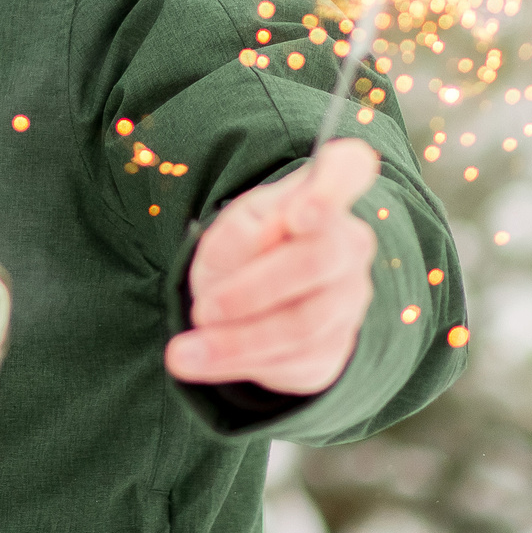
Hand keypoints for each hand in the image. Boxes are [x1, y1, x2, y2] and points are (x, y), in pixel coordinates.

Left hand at [166, 139, 381, 395]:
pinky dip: (242, 362)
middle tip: (202, 309)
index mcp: (323, 197)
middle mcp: (348, 245)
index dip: (333, 188)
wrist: (246, 305)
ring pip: (303, 323)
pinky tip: (206, 361)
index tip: (299, 214)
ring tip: (183, 353)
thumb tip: (268, 236)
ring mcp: (349, 299)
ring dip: (238, 341)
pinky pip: (293, 360)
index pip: (348, 169)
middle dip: (253, 290)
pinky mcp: (335, 348)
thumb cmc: (242, 250)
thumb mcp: (229, 232)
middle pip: (317, 260)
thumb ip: (245, 232)